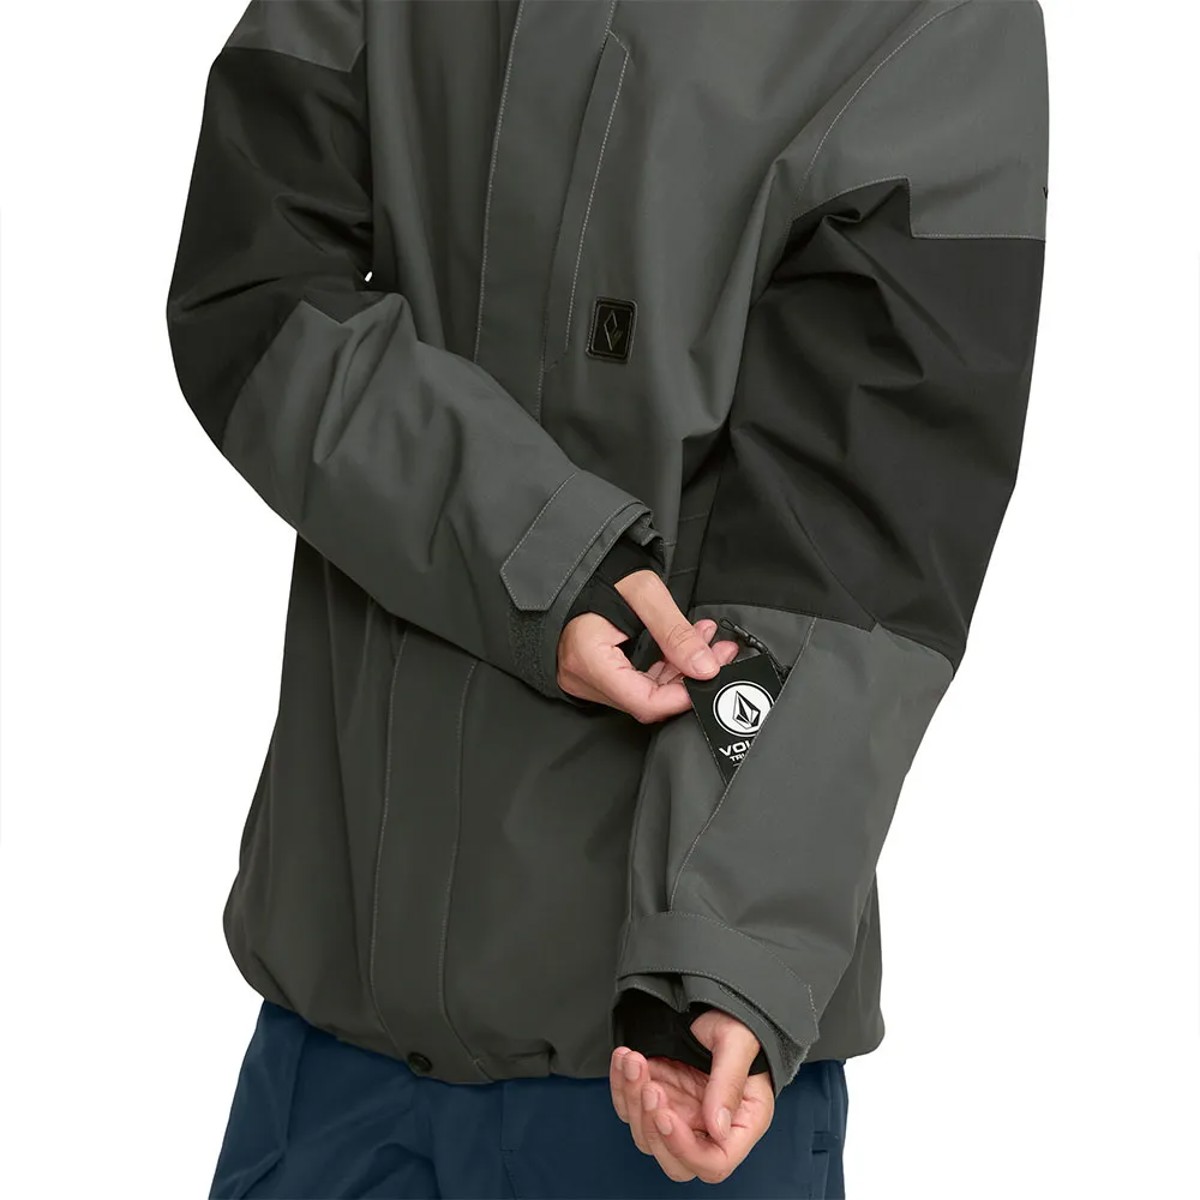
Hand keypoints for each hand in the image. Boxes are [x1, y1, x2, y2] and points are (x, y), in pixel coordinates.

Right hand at [557, 571, 737, 720]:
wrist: (576, 568)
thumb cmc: (599, 575)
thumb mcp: (645, 593)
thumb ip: (675, 633)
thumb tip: (704, 667)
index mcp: (588, 659)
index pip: (644, 702)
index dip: (682, 697)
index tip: (710, 676)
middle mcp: (582, 678)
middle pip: (646, 700)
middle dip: (688, 679)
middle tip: (718, 654)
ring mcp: (586, 679)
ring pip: (643, 694)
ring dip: (679, 672)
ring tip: (705, 644)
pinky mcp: (593, 675)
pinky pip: (633, 684)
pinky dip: (662, 669)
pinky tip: (682, 648)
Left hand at [609, 1009, 774, 1183]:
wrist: (714, 1002)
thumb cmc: (737, 1022)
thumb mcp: (738, 1042)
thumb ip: (728, 1083)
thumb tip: (717, 1129)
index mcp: (742, 1122)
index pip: (714, 1163)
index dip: (685, 1149)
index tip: (664, 1115)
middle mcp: (709, 1128)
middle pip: (675, 1162)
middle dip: (652, 1128)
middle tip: (650, 1086)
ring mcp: (681, 1115)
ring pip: (646, 1134)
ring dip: (633, 1099)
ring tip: (634, 1059)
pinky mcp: (658, 1099)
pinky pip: (629, 1108)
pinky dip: (621, 1085)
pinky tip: (624, 1058)